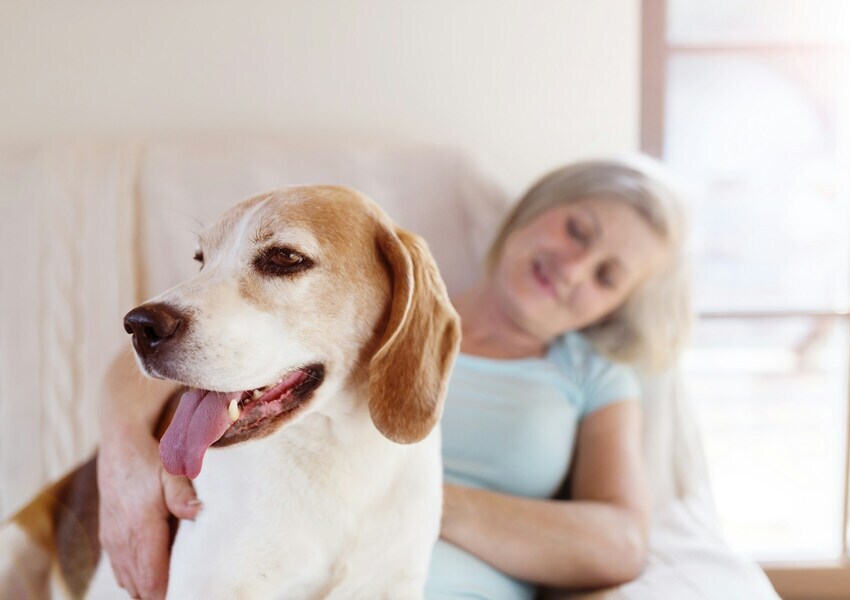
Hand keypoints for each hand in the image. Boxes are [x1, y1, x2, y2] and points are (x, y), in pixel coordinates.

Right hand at [97, 427, 200, 598]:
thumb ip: (183, 495)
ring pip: (128, 582)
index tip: (187, 592)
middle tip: (186, 590)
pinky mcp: (109, 539)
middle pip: (140, 587)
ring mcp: (113, 541)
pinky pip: (120, 571)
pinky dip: (136, 579)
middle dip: (161, 593)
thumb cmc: (150, 461)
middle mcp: (123, 540)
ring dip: (148, 588)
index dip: (168, 592)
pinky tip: (152, 577)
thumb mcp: (172, 472)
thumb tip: (198, 513)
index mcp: (141, 528)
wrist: (119, 450)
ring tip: (171, 587)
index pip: (152, 577)